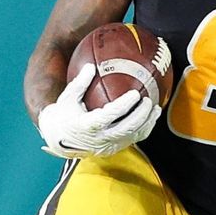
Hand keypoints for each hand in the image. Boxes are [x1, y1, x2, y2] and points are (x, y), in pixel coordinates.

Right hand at [37, 63, 161, 158]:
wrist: (58, 139)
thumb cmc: (64, 114)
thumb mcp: (68, 97)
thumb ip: (80, 82)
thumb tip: (91, 65)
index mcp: (87, 126)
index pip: (109, 116)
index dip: (124, 106)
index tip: (135, 94)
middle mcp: (99, 139)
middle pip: (126, 128)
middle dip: (141, 115)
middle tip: (149, 100)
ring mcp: (107, 146)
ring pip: (132, 136)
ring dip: (147, 123)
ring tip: (156, 108)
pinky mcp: (113, 149)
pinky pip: (133, 140)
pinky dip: (144, 129)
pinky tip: (151, 117)